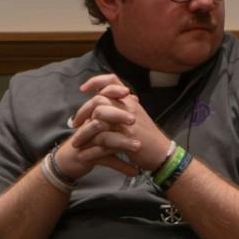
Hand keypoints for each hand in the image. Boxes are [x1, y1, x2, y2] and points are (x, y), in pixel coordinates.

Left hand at [56, 73, 172, 177]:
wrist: (162, 153)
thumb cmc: (148, 135)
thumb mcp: (138, 114)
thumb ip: (125, 105)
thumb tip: (117, 96)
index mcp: (129, 101)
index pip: (111, 81)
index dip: (95, 81)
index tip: (83, 90)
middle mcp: (128, 107)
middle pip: (98, 100)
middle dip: (82, 112)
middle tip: (75, 124)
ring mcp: (127, 123)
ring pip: (98, 119)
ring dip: (83, 134)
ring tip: (76, 144)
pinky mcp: (126, 139)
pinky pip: (102, 142)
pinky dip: (90, 152)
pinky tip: (83, 157)